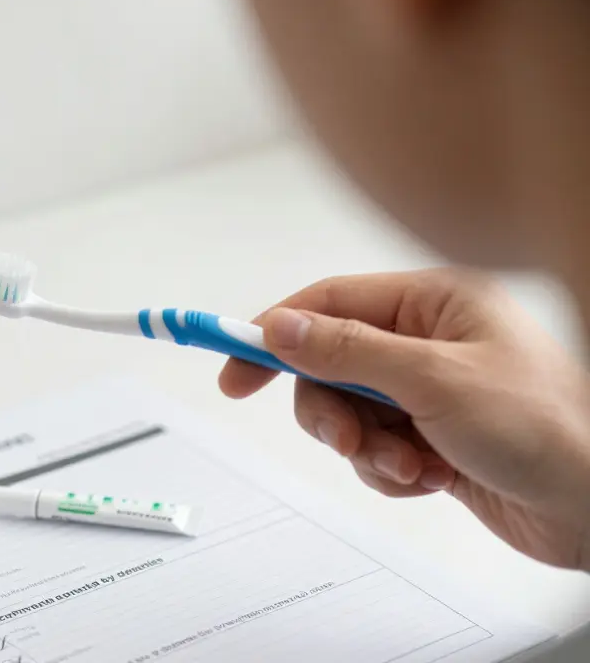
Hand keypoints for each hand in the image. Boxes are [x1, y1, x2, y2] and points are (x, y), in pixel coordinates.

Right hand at [219, 269, 589, 569]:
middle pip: (329, 366)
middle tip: (348, 440)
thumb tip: (279, 327)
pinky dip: (392, 471)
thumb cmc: (549, 428)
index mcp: (432, 302)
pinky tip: (434, 479)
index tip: (233, 372)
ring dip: (368, 450)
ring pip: (349, 414)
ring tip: (412, 467)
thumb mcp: (434, 380)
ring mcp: (430, 390)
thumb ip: (348, 351)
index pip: (327, 304)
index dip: (273, 335)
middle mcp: (427, 341)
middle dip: (332, 412)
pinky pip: (376, 451)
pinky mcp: (434, 436)